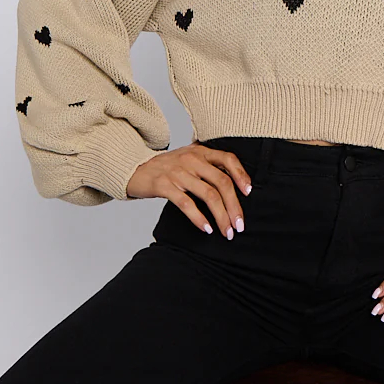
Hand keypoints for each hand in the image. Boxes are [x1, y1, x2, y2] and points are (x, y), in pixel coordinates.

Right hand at [126, 141, 251, 238]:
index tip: (249, 193)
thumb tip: (234, 187)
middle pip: (222, 182)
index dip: (241, 175)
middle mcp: (191, 159)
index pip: (228, 159)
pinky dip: (199, 218)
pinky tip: (206, 228)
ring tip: (226, 231)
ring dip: (221, 217)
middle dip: (234, 206)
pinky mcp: (163, 185)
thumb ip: (207, 166)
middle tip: (239, 225)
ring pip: (208, 195)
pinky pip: (186, 204)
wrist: (134, 169)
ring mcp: (178, 172)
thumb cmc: (166, 168)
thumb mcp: (188, 159)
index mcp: (200, 151)